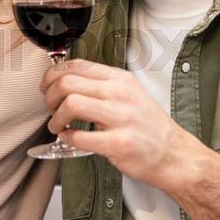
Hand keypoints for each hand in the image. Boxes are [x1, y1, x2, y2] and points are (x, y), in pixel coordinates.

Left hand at [42, 59, 202, 191]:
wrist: (173, 154)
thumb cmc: (147, 126)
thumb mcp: (129, 93)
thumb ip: (101, 85)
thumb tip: (65, 80)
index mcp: (120, 79)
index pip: (77, 65)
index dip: (53, 75)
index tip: (47, 86)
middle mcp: (121, 94)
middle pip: (67, 83)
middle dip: (50, 97)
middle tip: (50, 108)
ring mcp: (121, 118)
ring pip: (71, 104)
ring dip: (55, 118)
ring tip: (58, 126)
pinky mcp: (119, 143)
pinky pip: (80, 137)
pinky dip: (67, 138)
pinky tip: (70, 139)